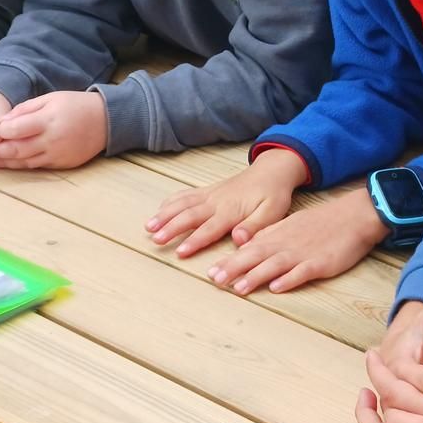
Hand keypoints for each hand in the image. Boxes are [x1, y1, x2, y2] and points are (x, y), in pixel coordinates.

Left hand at [0, 90, 106, 169]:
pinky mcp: (60, 164)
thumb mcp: (50, 98)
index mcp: (47, 120)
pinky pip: (36, 166)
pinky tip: (7, 164)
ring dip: (3, 162)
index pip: (16, 129)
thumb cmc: (74, 105)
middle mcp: (51, 140)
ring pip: (24, 162)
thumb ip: (25, 109)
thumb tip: (2, 122)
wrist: (104, 121)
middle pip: (17, 149)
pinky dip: (20, 165)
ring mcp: (56, 155)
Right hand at [147, 148, 306, 256]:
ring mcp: (209, 194)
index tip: (179, 251)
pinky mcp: (207, 191)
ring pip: (182, 204)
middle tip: (156, 239)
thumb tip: (239, 239)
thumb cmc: (273, 194)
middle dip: (171, 227)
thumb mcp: (272, 213)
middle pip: (189, 215)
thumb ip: (255, 227)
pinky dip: (170, 202)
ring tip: (149, 226)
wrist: (271, 171)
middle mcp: (216, 201)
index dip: (194, 240)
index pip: (209, 228)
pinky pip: (185, 195)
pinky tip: (159, 210)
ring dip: (165, 215)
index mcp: (231, 210)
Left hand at [205, 187, 386, 293]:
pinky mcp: (321, 263)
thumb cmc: (321, 222)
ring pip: (275, 265)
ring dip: (255, 276)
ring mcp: (303, 253)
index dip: (229, 261)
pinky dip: (289, 279)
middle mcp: (286, 244)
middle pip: (255, 257)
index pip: (248, 249)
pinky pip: (302, 272)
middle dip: (234, 269)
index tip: (210, 272)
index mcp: (278, 235)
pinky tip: (277, 288)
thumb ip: (268, 236)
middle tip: (214, 280)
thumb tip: (245, 246)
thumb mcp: (290, 225)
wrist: (353, 215)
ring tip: (238, 288)